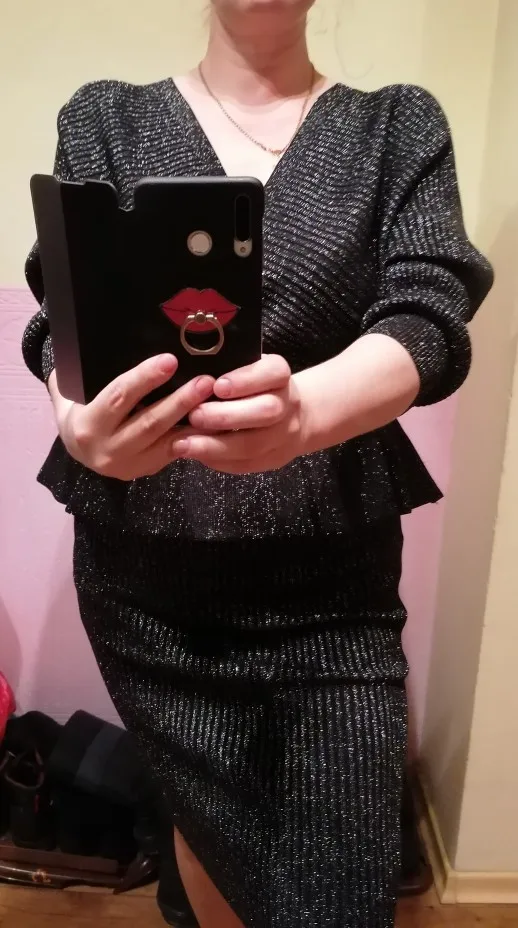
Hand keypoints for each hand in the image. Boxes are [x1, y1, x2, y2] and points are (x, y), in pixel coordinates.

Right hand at [48, 355, 213, 479]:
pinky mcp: (145, 471)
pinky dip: (196, 437)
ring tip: (216, 400)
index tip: (171, 360)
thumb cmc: (79, 406)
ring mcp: (128, 466)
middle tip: (205, 381)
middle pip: (149, 423)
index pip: (119, 397)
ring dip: (194, 421)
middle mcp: (107, 450)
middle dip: (180, 401)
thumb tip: (121, 336)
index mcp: (88, 425)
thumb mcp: (75, 388)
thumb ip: (92, 370)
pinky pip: (174, 453)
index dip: (146, 378)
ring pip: (166, 442)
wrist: (76, 447)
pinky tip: (213, 422)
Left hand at [171, 355, 308, 473]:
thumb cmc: (256, 387)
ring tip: (185, 444)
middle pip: (265, 411)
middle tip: (194, 415)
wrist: (294, 415)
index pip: (273, 373)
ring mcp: (284, 434)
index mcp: (279, 375)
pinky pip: (247, 464)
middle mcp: (287, 404)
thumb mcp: (248, 366)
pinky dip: (219, 460)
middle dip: (226, 416)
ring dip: (215, 446)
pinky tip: (197, 455)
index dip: (246, 380)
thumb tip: (192, 376)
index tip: (218, 385)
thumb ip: (227, 367)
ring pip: (254, 444)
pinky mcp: (274, 458)